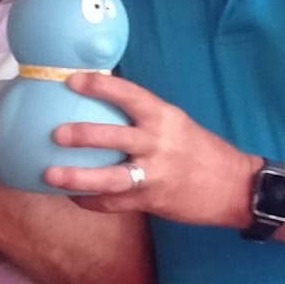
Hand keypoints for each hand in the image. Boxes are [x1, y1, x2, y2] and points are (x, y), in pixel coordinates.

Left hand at [44, 73, 252, 224]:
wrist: (235, 188)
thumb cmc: (202, 152)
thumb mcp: (178, 125)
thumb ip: (146, 119)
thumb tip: (104, 108)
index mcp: (165, 117)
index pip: (129, 95)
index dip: (99, 86)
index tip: (72, 81)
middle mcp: (159, 143)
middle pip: (114, 137)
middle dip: (82, 135)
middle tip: (55, 133)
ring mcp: (155, 175)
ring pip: (110, 177)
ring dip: (77, 177)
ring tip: (49, 175)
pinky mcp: (152, 201)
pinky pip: (114, 202)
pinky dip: (91, 201)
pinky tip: (73, 198)